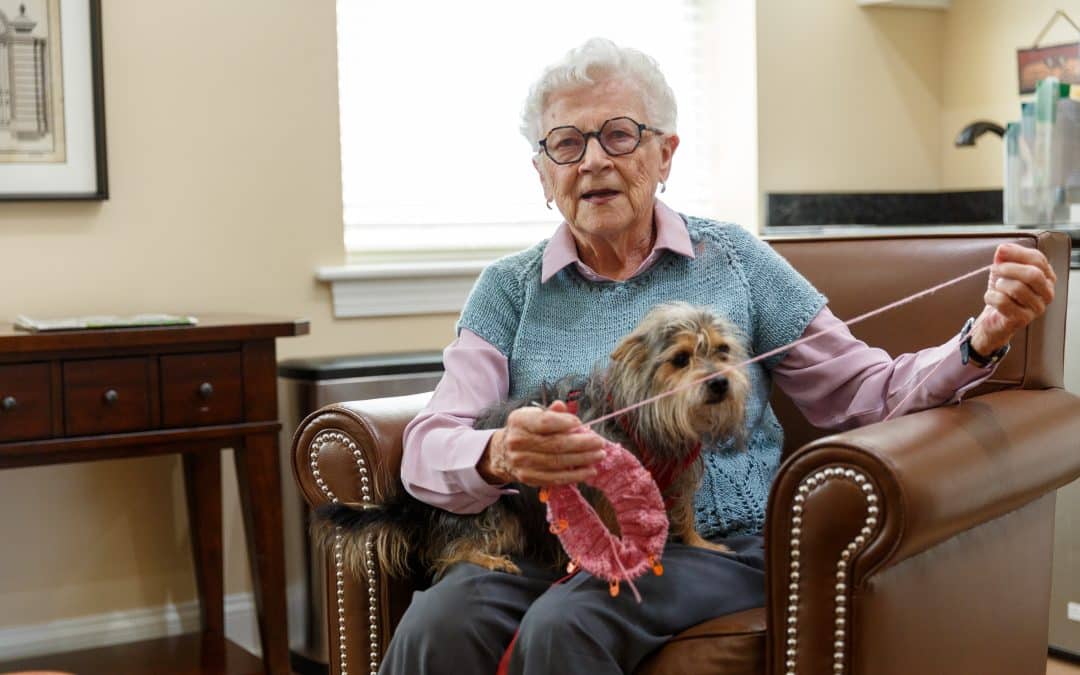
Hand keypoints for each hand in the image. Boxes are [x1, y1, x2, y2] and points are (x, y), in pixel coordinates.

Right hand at [477, 400, 606, 486]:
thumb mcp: (533, 415)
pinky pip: (555, 478)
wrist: (503, 453)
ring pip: (557, 462)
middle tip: (600, 442)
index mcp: (519, 421)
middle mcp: (518, 442)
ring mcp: (522, 463)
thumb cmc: (526, 430)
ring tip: (599, 455)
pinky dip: (575, 476)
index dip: (565, 423)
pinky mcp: (529, 478)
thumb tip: (563, 407)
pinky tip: (589, 471)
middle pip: (555, 444)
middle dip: (582, 444)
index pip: (544, 422)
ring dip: (582, 460)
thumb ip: (550, 412)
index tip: (580, 423)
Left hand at [971, 243, 1056, 354]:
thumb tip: (1003, 249)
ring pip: (1018, 288)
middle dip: (1010, 268)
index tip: (1001, 251)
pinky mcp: (1023, 319)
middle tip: (996, 269)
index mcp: (1046, 277)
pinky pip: (1004, 302)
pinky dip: (991, 296)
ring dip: (999, 284)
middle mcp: (1047, 292)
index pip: (1038, 259)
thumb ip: (1005, 257)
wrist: (994, 317)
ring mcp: (1037, 307)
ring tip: (996, 287)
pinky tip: (991, 298)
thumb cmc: (1003, 292)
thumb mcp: (1004, 270)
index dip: (1018, 253)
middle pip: (1033, 274)